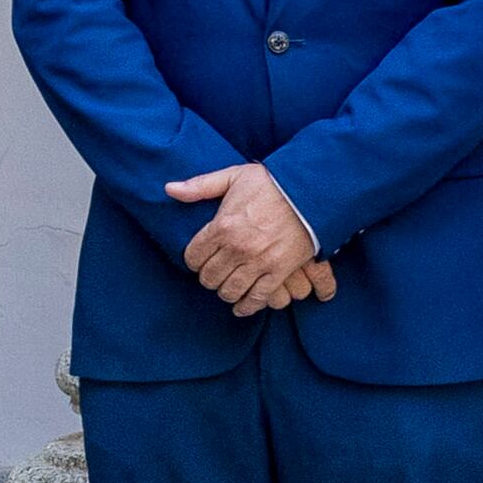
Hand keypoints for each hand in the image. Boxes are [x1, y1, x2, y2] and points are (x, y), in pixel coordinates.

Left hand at [167, 160, 325, 315]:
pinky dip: (247, 306)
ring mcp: (258, 262)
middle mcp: (237, 248)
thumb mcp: (234, 176)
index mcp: (222, 226)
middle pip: (209, 277)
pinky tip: (242, 306)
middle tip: (216, 272)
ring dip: (226, 291)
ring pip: (229, 291)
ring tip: (229, 285)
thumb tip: (169, 189)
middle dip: (209, 277)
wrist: (312, 191)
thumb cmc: (273, 183)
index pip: (193, 257)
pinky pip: (257, 298)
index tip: (201, 258)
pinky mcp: (279, 272)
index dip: (194, 260)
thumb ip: (200, 185)